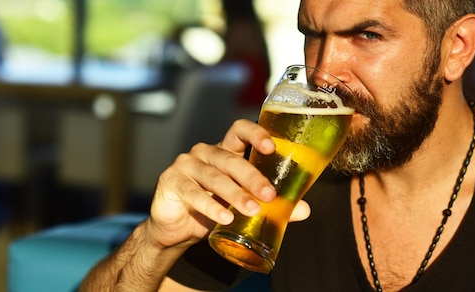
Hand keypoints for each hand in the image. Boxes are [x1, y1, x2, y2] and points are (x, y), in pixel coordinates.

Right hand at [145, 119, 310, 248]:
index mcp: (225, 151)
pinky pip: (193, 193)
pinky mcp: (171, 181)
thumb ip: (269, 204)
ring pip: (214, 177)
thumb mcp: (242, 205)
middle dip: (252, 177)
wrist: (176, 229)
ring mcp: (186, 165)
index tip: (271, 147)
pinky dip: (210, 207)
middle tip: (269, 194)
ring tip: (252, 210)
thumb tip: (303, 209)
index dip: (255, 134)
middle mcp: (205, 153)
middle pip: (230, 159)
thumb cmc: (212, 209)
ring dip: (235, 194)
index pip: (239, 131)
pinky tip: (224, 218)